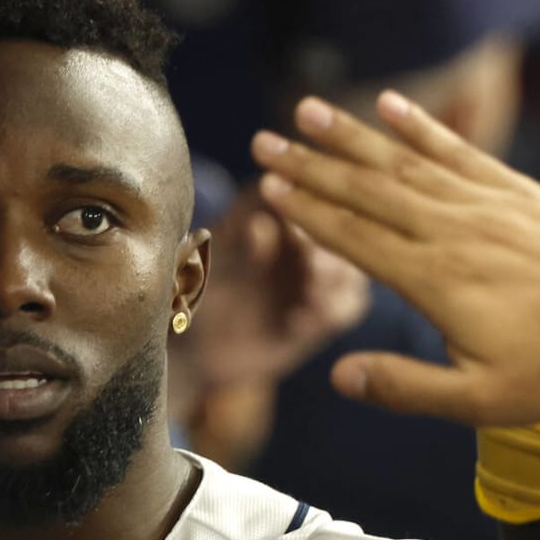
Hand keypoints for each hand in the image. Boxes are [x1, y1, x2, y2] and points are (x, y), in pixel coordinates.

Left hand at [170, 184, 368, 403]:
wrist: (188, 349)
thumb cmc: (186, 295)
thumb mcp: (205, 269)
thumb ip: (237, 250)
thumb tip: (262, 226)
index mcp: (269, 206)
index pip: (304, 190)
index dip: (307, 207)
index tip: (295, 230)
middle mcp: (299, 233)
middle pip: (341, 225)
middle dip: (331, 245)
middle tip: (310, 267)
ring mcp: (316, 271)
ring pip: (353, 262)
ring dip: (337, 277)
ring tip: (309, 294)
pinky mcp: (324, 309)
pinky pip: (349, 305)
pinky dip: (334, 311)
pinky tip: (300, 323)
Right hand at [249, 82, 539, 425]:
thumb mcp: (478, 399)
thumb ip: (405, 386)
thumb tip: (339, 376)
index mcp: (433, 279)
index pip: (354, 237)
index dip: (308, 212)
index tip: (271, 189)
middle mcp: (450, 230)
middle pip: (367, 189)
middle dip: (311, 164)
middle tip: (265, 140)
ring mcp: (483, 204)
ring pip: (404, 161)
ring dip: (352, 135)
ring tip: (310, 110)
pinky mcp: (514, 190)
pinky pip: (458, 150)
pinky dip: (422, 126)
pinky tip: (392, 105)